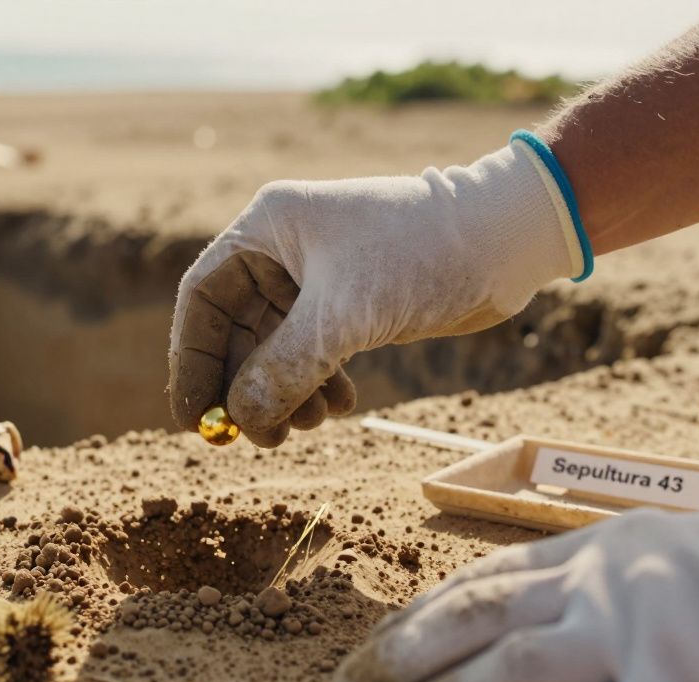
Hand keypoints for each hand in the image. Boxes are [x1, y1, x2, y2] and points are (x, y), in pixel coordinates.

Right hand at [167, 142, 580, 446]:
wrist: (507, 241)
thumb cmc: (421, 255)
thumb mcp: (342, 317)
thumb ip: (284, 370)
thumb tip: (242, 420)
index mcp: (266, 228)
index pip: (202, 299)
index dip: (192, 361)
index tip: (193, 418)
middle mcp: (283, 250)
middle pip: (236, 332)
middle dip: (247, 387)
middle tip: (260, 437)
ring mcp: (315, 278)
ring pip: (275, 350)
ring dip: (285, 394)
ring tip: (309, 424)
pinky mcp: (349, 304)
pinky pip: (311, 355)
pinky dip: (316, 387)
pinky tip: (340, 407)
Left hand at [331, 509, 698, 681]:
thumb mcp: (656, 574)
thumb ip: (570, 592)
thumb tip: (468, 638)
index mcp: (606, 553)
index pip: (480, 585)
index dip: (407, 627)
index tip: (360, 667)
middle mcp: (618, 587)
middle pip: (477, 626)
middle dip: (395, 673)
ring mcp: (650, 649)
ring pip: (504, 679)